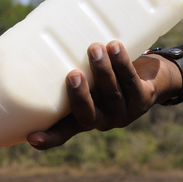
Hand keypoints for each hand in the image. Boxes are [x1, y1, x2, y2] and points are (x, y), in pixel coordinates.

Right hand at [27, 40, 182, 149]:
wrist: (150, 78)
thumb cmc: (105, 77)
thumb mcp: (87, 81)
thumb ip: (68, 75)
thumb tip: (36, 43)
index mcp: (81, 119)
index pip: (61, 134)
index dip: (47, 138)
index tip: (32, 137)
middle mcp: (101, 121)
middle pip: (88, 115)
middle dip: (80, 96)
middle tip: (73, 75)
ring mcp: (123, 113)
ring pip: (112, 94)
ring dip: (103, 71)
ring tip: (95, 48)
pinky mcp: (143, 99)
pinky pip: (131, 82)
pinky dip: (122, 63)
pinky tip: (115, 47)